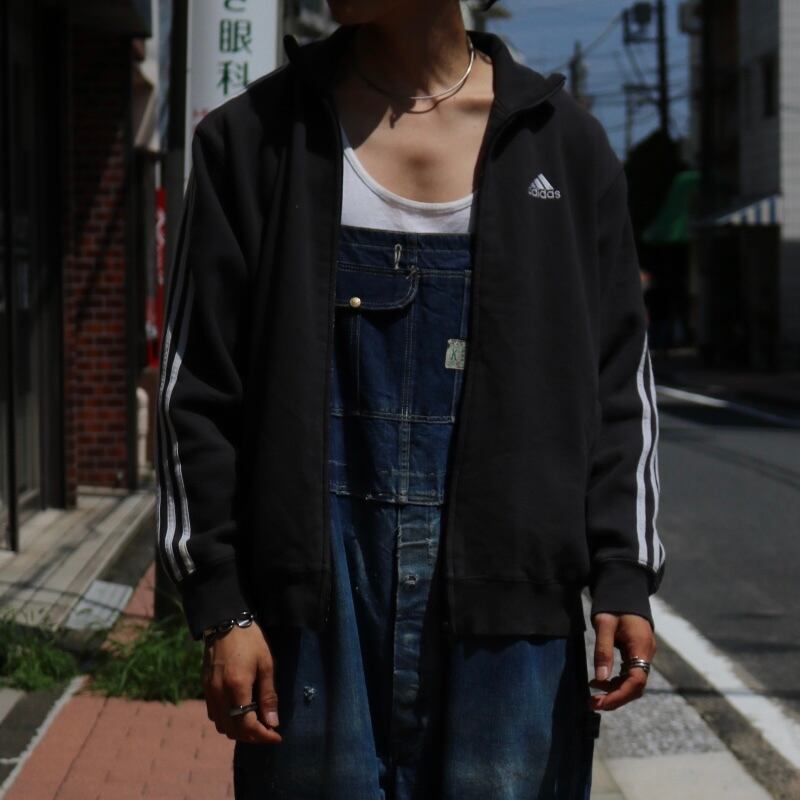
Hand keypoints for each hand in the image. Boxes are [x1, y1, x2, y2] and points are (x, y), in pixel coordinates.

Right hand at [202, 622, 281, 743]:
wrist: (225, 623)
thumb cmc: (250, 641)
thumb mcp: (267, 664)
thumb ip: (268, 695)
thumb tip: (273, 722)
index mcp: (237, 687)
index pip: (247, 726)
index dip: (263, 736)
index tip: (277, 736)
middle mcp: (219, 694)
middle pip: (233, 731)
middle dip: (252, 736)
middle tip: (268, 731)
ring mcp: (209, 693)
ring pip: (222, 726)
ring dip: (239, 730)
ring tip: (256, 723)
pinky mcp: (204, 688)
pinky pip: (214, 715)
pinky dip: (227, 721)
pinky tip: (240, 712)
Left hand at [589, 612, 655, 710]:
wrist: (624, 590)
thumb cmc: (614, 605)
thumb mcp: (604, 624)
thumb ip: (603, 650)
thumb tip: (600, 678)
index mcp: (641, 647)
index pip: (636, 681)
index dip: (619, 695)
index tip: (600, 702)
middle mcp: (646, 654)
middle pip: (635, 686)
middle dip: (615, 698)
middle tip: (592, 704)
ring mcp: (642, 654)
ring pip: (632, 682)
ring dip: (614, 691)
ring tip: (592, 694)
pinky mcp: (636, 653)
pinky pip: (628, 674)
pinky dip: (615, 681)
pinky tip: (598, 681)